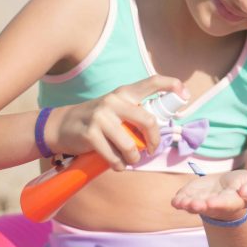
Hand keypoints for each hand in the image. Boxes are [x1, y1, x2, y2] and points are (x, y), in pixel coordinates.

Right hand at [48, 75, 185, 168]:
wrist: (61, 126)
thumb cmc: (96, 120)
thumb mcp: (115, 109)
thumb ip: (134, 114)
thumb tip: (160, 130)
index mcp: (124, 93)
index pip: (151, 82)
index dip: (171, 85)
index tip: (185, 95)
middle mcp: (114, 101)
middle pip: (148, 121)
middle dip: (154, 140)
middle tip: (151, 149)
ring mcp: (101, 117)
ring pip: (131, 144)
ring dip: (134, 157)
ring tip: (130, 159)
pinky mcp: (90, 134)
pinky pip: (114, 156)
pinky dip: (119, 165)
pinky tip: (117, 164)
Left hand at [171, 171, 246, 220]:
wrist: (227, 187)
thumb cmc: (243, 186)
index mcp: (233, 202)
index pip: (225, 204)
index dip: (218, 203)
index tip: (211, 202)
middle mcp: (215, 205)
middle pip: (207, 208)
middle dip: (200, 206)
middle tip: (195, 205)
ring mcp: (202, 202)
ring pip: (193, 207)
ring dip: (187, 205)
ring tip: (182, 203)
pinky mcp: (191, 196)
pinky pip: (184, 201)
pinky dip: (179, 201)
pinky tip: (176, 201)